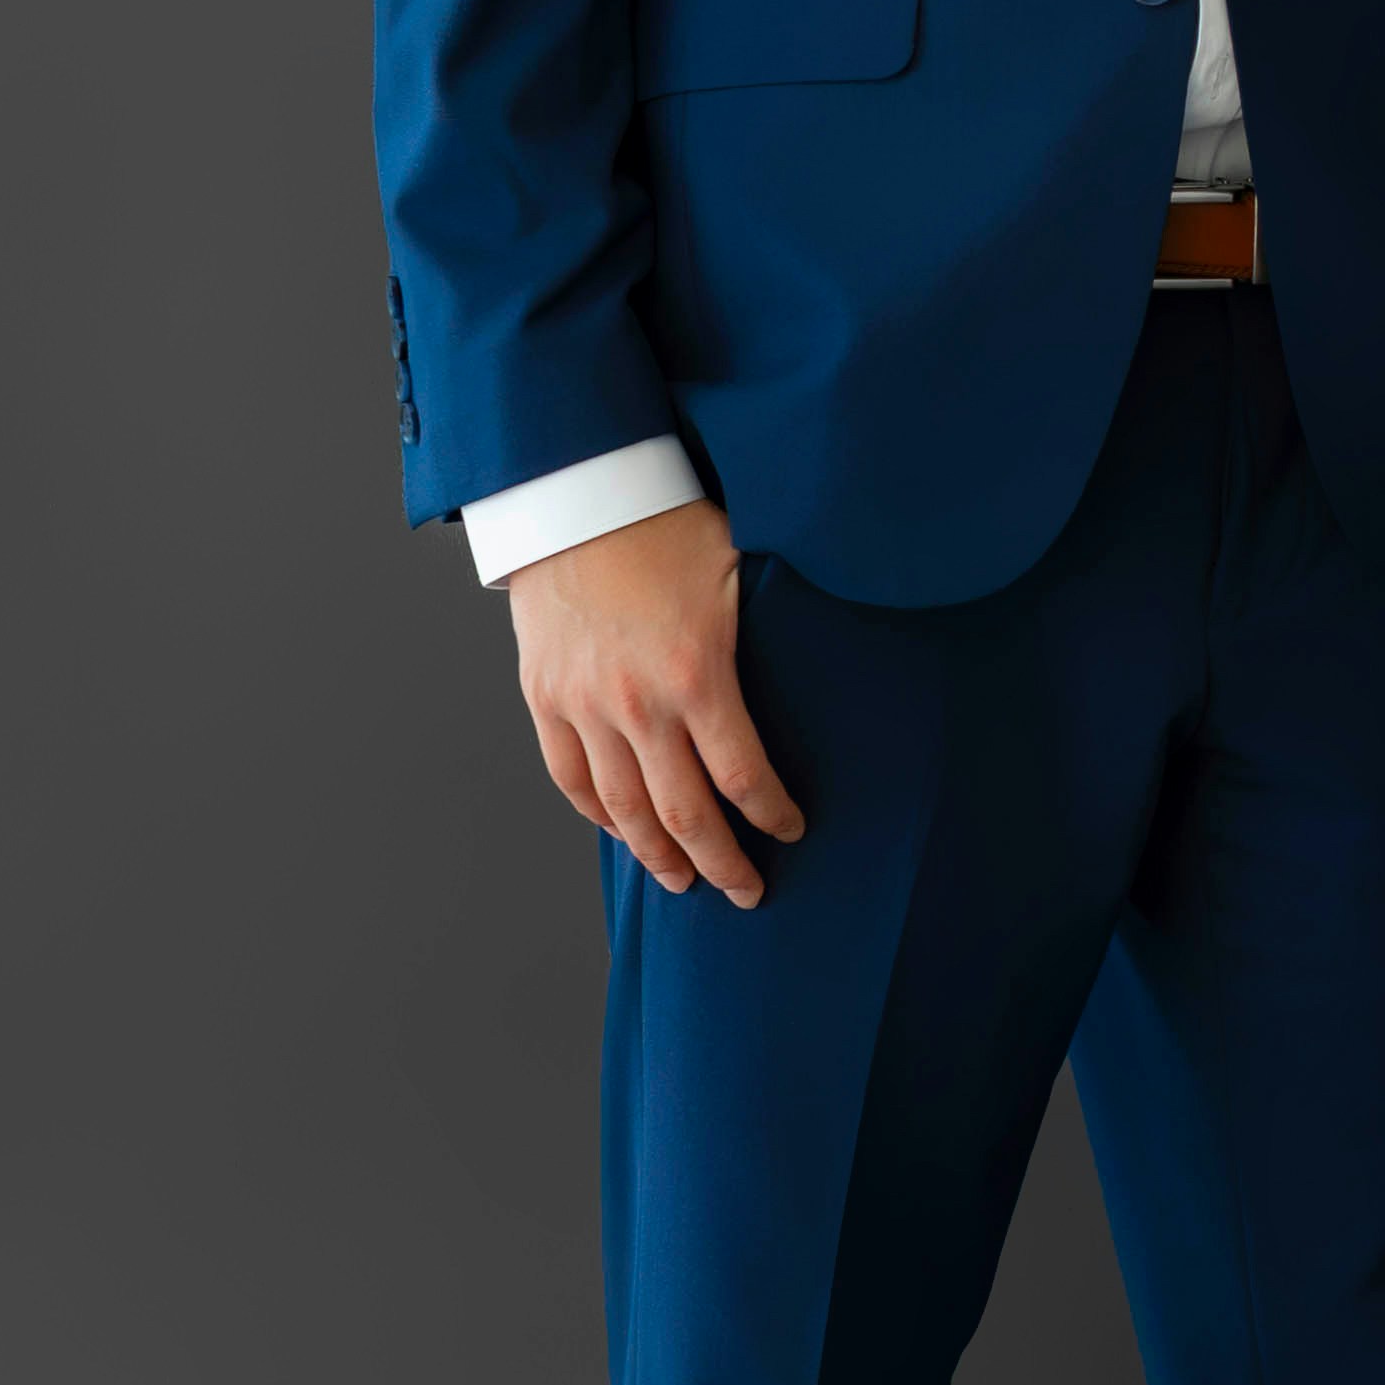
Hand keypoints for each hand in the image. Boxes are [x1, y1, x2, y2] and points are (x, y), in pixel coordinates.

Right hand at [505, 499, 805, 906]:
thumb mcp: (744, 567)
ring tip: (684, 883)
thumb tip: (841, 651)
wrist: (575, 492)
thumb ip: (779, 626)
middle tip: (748, 892)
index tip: (794, 831)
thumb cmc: (669, 522)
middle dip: (722, 864)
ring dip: (657, 856)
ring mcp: (583, 704)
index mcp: (698, 674)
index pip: (744, 776)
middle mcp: (637, 704)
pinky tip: (624, 833)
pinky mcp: (543, 696)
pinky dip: (600, 815)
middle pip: (683, 815)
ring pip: (623, 810)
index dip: (773, 815)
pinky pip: (571, 778)